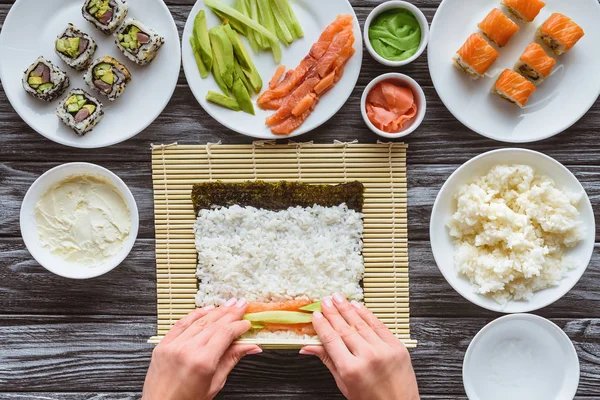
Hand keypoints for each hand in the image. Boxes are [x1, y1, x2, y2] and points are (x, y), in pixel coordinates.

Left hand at [142, 298, 261, 399]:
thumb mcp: (215, 383)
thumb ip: (232, 359)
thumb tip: (251, 347)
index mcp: (203, 362)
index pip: (225, 334)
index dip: (238, 326)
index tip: (247, 323)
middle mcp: (187, 350)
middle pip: (214, 324)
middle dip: (230, 313)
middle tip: (242, 304)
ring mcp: (173, 345)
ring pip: (199, 321)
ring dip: (216, 311)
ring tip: (228, 304)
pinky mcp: (163, 345)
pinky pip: (181, 323)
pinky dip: (195, 314)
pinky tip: (206, 309)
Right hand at [300, 294, 418, 399]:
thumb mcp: (344, 385)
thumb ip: (328, 361)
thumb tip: (307, 347)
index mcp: (351, 370)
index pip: (331, 340)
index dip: (322, 325)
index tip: (316, 315)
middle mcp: (367, 357)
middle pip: (345, 329)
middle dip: (333, 313)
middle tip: (325, 301)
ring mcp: (384, 350)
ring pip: (361, 324)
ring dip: (348, 309)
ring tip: (338, 298)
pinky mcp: (397, 346)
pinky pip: (379, 325)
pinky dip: (367, 314)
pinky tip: (357, 306)